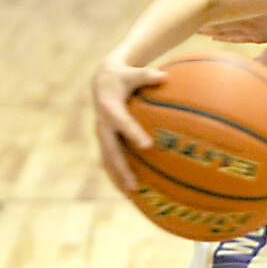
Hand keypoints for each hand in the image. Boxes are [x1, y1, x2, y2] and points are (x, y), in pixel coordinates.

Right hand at [91, 57, 165, 191]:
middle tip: (134, 185)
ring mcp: (102, 135)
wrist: (102, 81)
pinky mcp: (105, 141)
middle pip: (110, 150)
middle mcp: (103, 125)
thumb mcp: (132, 72)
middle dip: (121, 169)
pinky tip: (131, 190)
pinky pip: (110, 160)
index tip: (147, 146)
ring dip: (118, 177)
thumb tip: (165, 76)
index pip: (122, 122)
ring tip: (132, 195)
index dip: (133, 134)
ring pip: (108, 160)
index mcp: (109, 108)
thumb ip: (147, 75)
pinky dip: (117, 175)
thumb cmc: (123, 76)